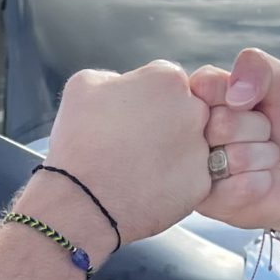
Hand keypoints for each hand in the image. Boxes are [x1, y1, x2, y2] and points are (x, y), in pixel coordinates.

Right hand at [45, 60, 221, 244]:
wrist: (82, 202)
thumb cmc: (78, 140)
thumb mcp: (83, 85)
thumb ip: (115, 77)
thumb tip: (125, 86)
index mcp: (168, 80)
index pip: (164, 82)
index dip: (142, 99)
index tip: (125, 117)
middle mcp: (194, 110)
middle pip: (184, 112)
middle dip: (163, 123)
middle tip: (132, 144)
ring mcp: (202, 149)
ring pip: (189, 146)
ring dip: (169, 153)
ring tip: (135, 168)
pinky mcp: (201, 185)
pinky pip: (189, 178)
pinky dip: (171, 183)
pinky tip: (144, 187)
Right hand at [187, 47, 279, 233]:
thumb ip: (260, 67)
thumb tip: (234, 93)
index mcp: (200, 95)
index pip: (205, 85)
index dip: (241, 97)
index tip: (252, 103)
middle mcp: (190, 131)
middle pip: (221, 124)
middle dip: (257, 128)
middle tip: (264, 133)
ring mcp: (194, 167)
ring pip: (232, 158)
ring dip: (262, 157)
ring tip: (263, 156)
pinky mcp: (206, 201)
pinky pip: (236, 190)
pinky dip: (260, 183)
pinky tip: (260, 180)